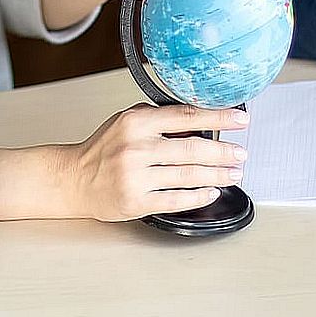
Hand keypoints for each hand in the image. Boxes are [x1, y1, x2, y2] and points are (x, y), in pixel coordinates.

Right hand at [59, 103, 248, 221]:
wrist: (75, 178)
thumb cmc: (103, 150)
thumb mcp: (126, 121)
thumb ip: (159, 118)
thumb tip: (199, 120)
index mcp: (136, 122)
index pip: (186, 115)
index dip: (218, 117)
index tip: (240, 119)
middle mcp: (136, 147)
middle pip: (193, 148)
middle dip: (224, 152)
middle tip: (240, 153)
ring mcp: (136, 176)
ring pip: (188, 175)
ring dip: (217, 175)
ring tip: (233, 173)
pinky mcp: (136, 201)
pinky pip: (176, 199)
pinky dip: (198, 196)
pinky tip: (211, 191)